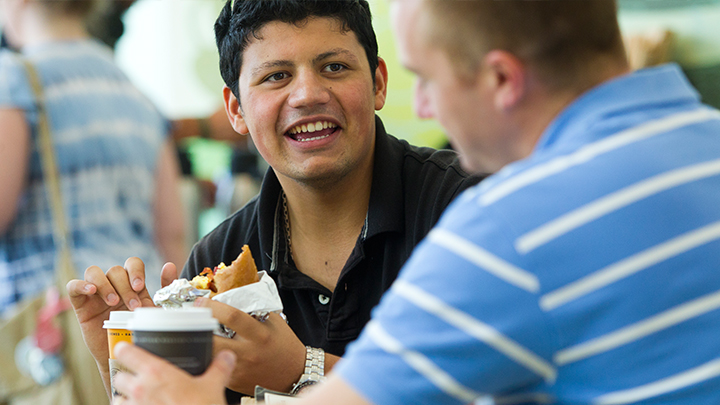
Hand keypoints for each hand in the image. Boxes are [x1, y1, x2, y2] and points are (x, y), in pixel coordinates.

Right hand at [66, 258, 176, 392]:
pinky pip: (73, 286)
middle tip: (132, 306)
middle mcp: (113, 285)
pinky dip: (81, 285)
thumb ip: (165, 288)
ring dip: (105, 285)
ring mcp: (96, 294)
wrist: (122, 357)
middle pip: (115, 270)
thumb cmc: (139, 332)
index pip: (132, 263)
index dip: (135, 271)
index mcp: (132, 284)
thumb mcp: (155, 311)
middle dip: (125, 287)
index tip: (140, 287)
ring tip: (113, 303)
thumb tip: (169, 265)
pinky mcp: (81, 305)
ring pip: (94, 272)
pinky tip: (91, 291)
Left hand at [112, 342, 233, 404]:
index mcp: (156, 373)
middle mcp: (140, 390)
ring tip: (138, 401)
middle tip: (139, 380)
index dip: (126, 349)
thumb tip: (226, 358)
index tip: (127, 349)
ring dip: (125, 399)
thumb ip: (219, 368)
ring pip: (117, 400)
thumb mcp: (214, 387)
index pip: (127, 352)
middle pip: (119, 377)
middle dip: (127, 378)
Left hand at [194, 298, 306, 394]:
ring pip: (209, 355)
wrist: (292, 374)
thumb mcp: (274, 322)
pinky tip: (207, 350)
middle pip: (213, 340)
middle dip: (199, 328)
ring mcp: (239, 368)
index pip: (232, 316)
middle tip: (192, 319)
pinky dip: (208, 357)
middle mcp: (248, 352)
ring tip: (196, 334)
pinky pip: (214, 367)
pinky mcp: (234, 380)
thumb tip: (233, 292)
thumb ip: (255, 309)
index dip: (213, 307)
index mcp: (259, 334)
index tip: (201, 302)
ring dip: (200, 343)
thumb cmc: (284, 345)